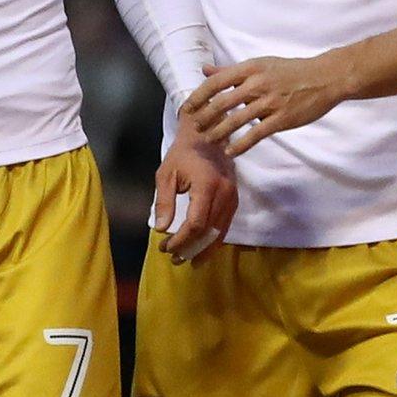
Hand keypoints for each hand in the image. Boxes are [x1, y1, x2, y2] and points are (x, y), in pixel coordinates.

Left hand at [152, 129, 236, 264]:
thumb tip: (161, 228)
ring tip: (187, 261)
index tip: (165, 247)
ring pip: (220, 233)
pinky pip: (225, 227)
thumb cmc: (183, 153)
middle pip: (209, 232)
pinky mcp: (235, 201)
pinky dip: (213, 241)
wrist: (208, 136)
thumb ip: (164, 201)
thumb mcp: (166, 173)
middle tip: (173, 259)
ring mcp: (232, 198)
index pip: (196, 223)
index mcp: (206, 185)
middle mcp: (224, 194)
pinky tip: (201, 249)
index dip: (181, 240)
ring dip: (203, 249)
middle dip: (190, 249)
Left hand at [181, 55, 355, 156]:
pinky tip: (230, 152)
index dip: (198, 96)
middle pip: (222, 103)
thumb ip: (230, 70)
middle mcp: (257, 84)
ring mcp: (270, 102)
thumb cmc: (290, 70)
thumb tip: (205, 70)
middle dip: (204, 117)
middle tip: (194, 128)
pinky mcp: (282, 119)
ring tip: (207, 140)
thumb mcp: (259, 64)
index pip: (216, 82)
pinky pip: (256, 135)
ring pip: (236, 121)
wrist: (325, 78)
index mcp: (250, 68)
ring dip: (218, 133)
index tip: (187, 108)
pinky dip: (240, 145)